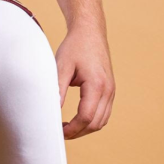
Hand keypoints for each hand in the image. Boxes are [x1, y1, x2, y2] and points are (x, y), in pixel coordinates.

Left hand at [56, 20, 114, 138]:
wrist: (90, 31)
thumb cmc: (75, 46)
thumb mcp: (62, 65)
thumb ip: (58, 88)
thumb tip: (52, 110)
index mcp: (96, 85)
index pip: (86, 117)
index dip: (72, 129)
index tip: (58, 131)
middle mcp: (108, 90)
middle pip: (95, 123)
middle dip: (78, 132)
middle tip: (61, 132)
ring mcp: (111, 91)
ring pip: (101, 121)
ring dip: (86, 128)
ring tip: (68, 128)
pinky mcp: (110, 90)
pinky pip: (104, 113)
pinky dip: (92, 120)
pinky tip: (78, 118)